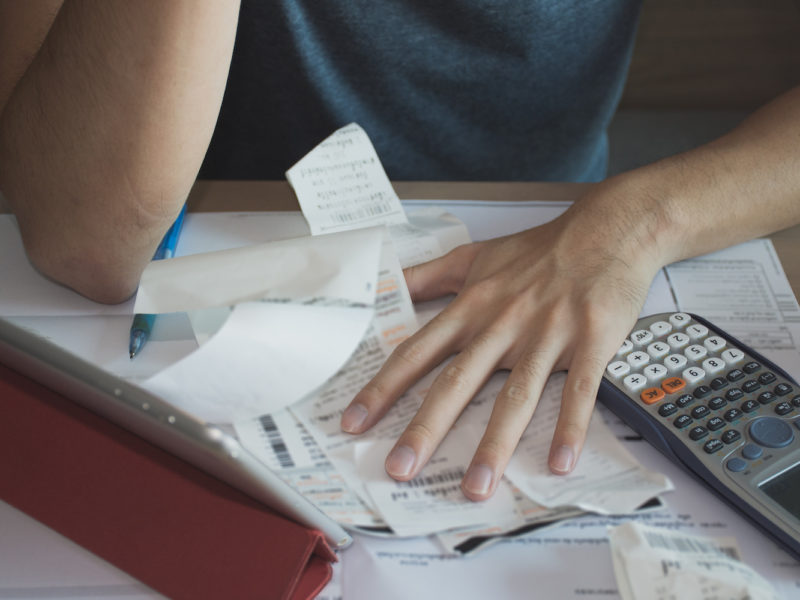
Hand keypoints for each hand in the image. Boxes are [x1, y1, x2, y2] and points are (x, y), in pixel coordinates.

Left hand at [341, 184, 668, 499]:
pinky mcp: (590, 341)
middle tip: (400, 468)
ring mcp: (546, 335)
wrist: (604, 231)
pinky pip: (579, 390)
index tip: (354, 422)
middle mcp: (501, 325)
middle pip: (457, 382)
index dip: (383, 388)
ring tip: (476, 485)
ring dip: (495, 443)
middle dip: (426, 428)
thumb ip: (427, 276)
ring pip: (516, 395)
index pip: (417, 352)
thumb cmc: (537, 249)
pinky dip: (570, 425)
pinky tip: (560, 461)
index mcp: (471, 308)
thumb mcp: (473, 257)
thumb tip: (385, 285)